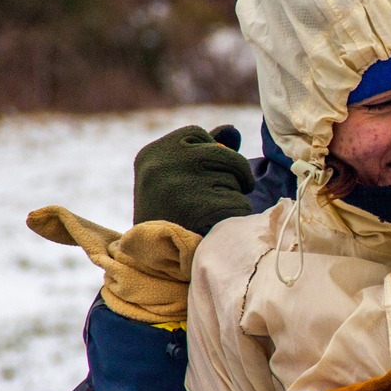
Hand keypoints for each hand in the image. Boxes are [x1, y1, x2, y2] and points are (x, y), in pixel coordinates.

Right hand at [134, 125, 254, 235]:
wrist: (152, 260)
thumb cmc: (166, 213)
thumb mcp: (170, 175)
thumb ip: (198, 149)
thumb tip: (232, 130)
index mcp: (151, 153)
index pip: (197, 133)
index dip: (210, 152)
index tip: (208, 171)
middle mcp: (165, 164)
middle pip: (222, 153)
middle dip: (233, 170)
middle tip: (232, 188)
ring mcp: (184, 186)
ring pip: (234, 178)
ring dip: (234, 193)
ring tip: (212, 212)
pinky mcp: (204, 210)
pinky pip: (239, 202)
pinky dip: (236, 214)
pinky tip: (219, 225)